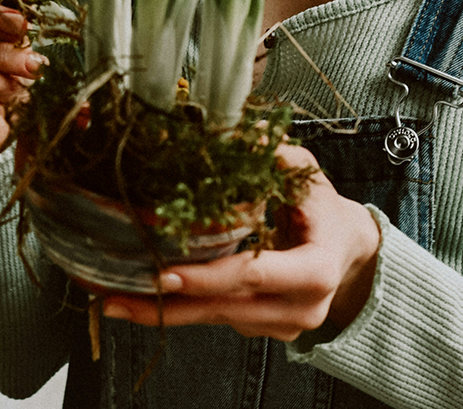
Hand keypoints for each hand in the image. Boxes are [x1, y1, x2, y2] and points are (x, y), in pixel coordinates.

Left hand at [101, 145, 381, 340]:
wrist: (351, 255)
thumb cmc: (325, 210)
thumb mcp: (309, 176)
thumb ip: (275, 155)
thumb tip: (235, 129)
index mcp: (316, 271)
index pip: (254, 276)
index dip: (207, 276)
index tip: (162, 274)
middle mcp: (301, 309)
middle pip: (224, 307)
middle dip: (166, 305)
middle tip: (114, 297)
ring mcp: (282, 327)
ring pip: (214, 321)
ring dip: (162, 313)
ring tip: (111, 301)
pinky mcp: (264, 332)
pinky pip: (217, 321)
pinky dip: (181, 309)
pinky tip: (142, 301)